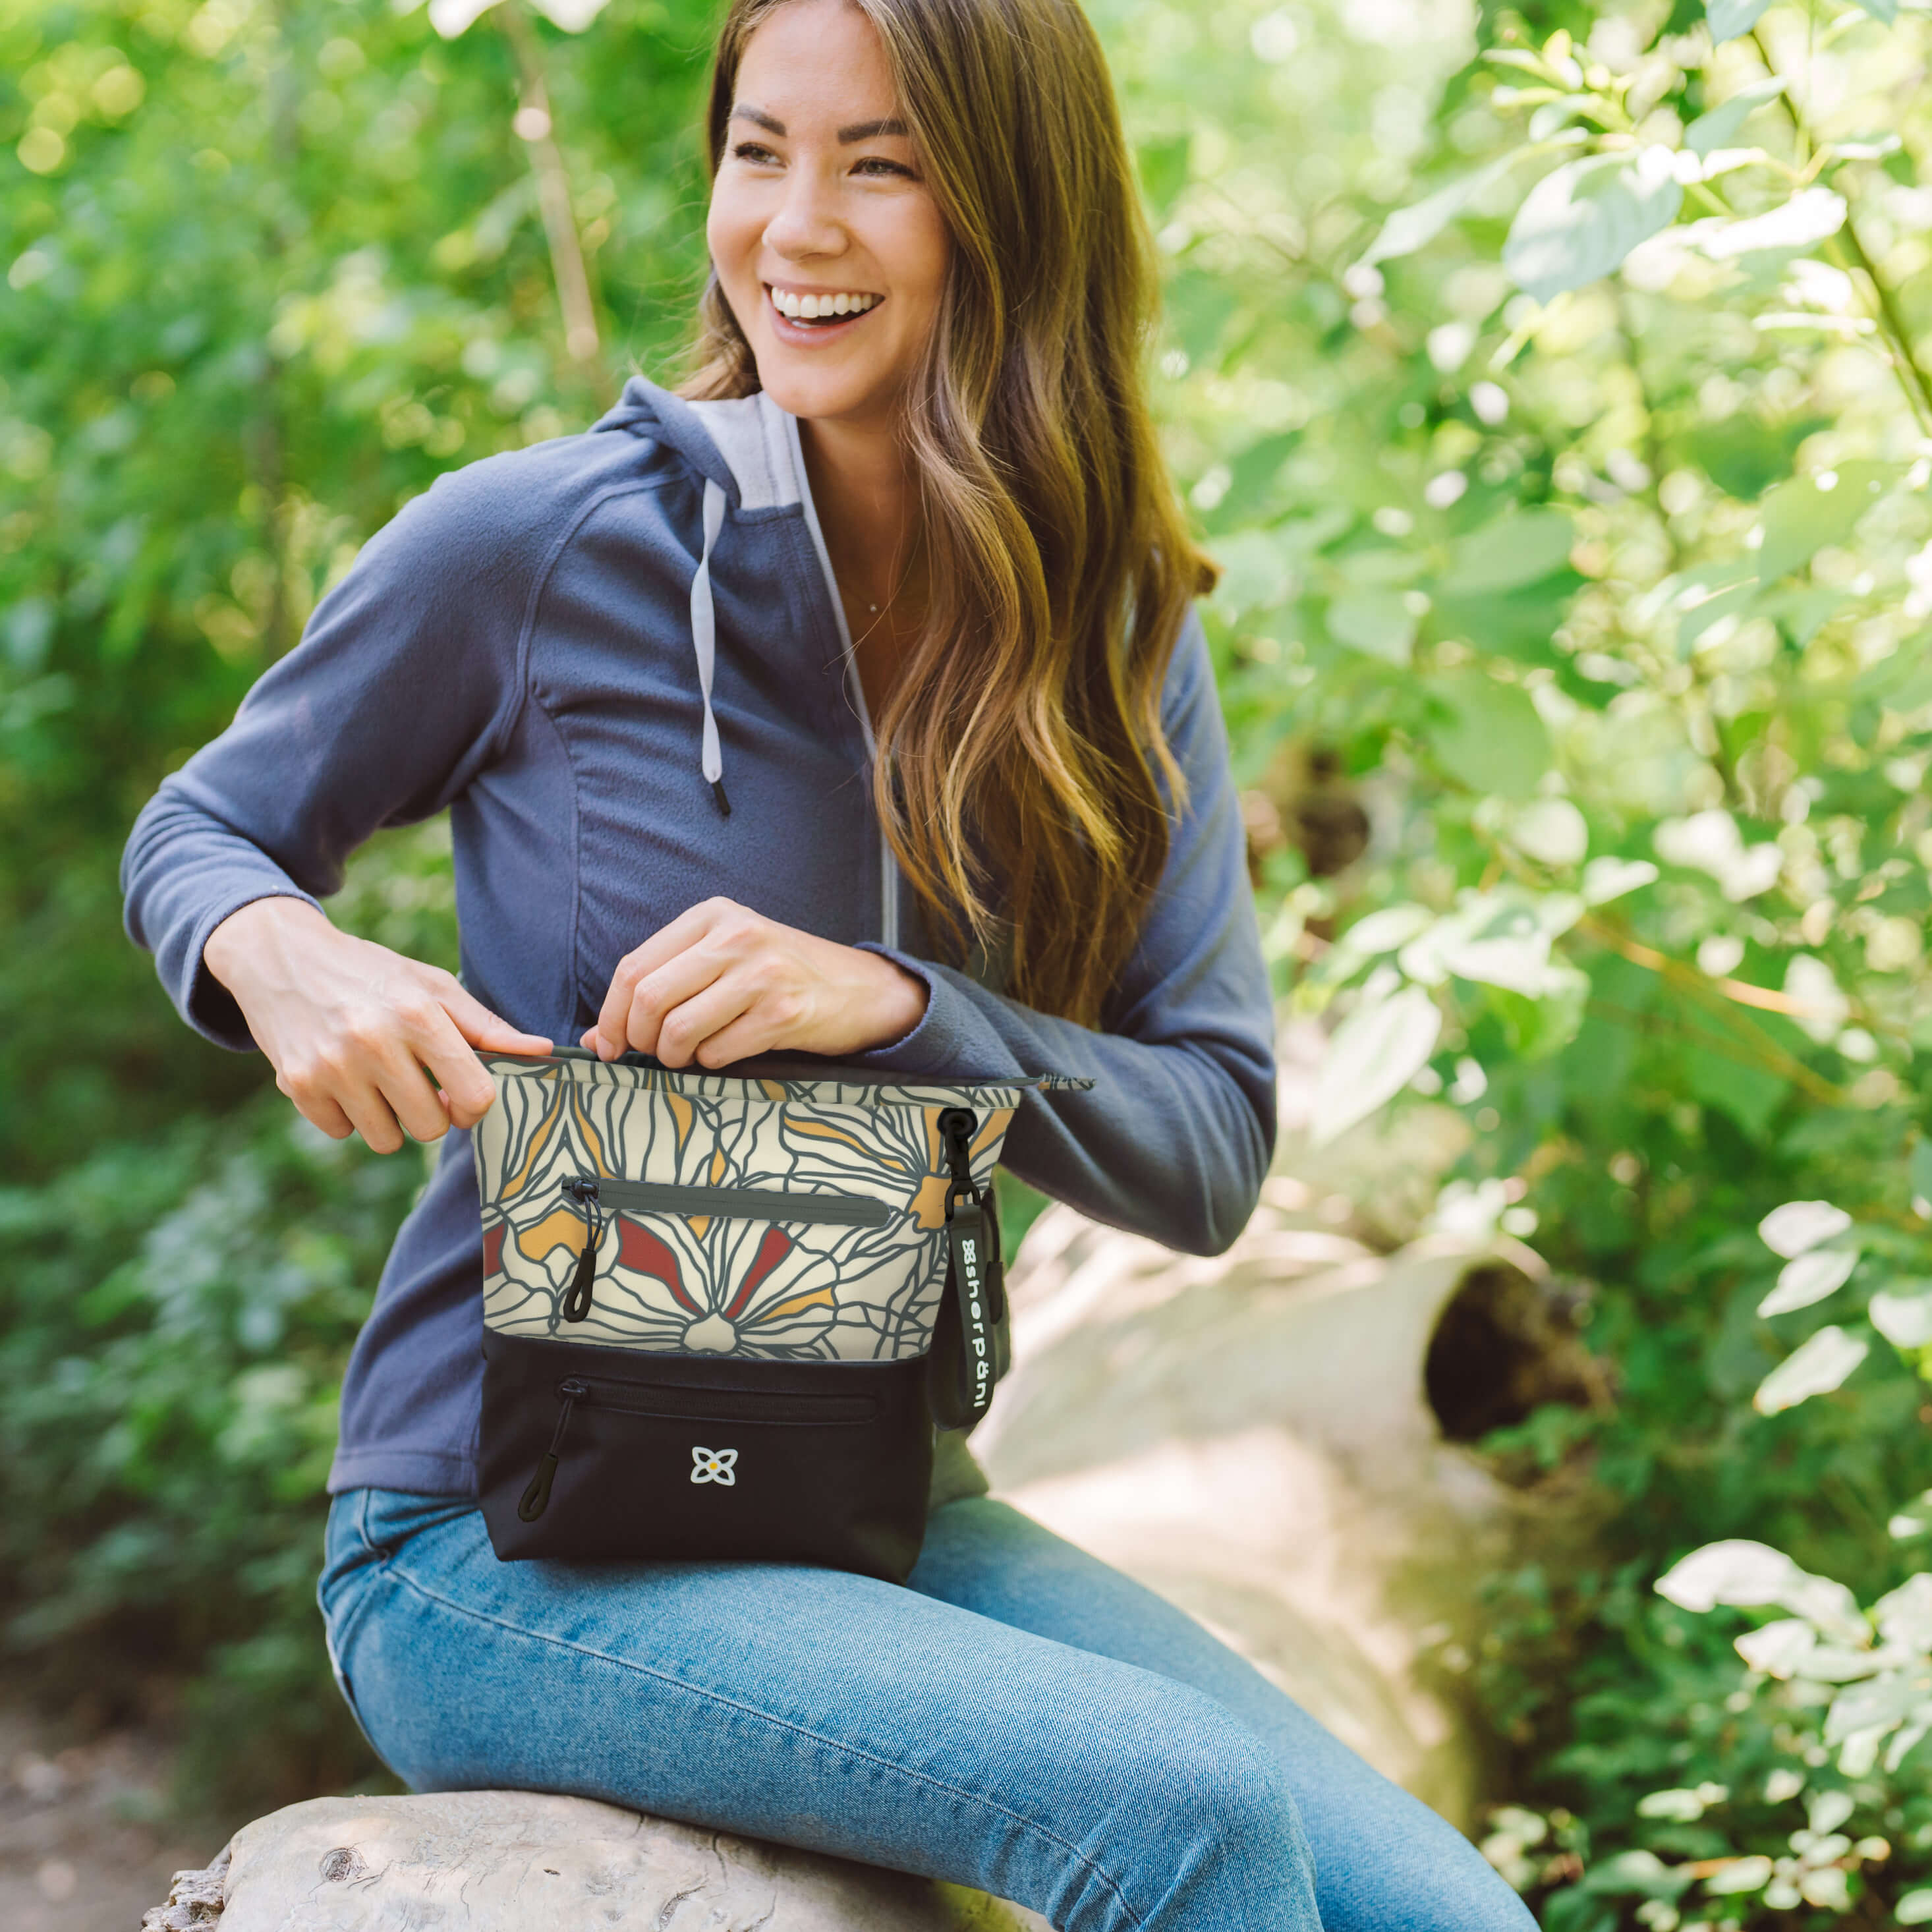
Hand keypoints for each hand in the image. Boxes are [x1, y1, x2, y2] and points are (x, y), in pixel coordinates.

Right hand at [203, 897, 553, 1152]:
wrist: (282, 957)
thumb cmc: (372, 973)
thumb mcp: (432, 986)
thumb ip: (487, 1025)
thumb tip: (543, 1050)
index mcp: (419, 1014)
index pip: (475, 1095)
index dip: (475, 1104)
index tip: (461, 1094)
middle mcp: (374, 1042)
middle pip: (431, 1126)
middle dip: (431, 1113)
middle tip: (416, 1084)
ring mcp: (332, 1067)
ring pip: (386, 1139)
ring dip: (389, 1119)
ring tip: (378, 1079)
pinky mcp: (297, 1085)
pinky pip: (342, 1132)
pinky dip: (347, 1114)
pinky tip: (341, 1077)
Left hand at [582, 897, 927, 1066]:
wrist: (857, 989)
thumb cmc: (777, 975)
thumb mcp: (721, 960)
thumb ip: (661, 986)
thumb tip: (595, 1039)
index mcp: (712, 916)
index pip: (634, 967)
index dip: (610, 1014)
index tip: (607, 1043)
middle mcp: (736, 937)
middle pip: (649, 999)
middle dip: (637, 1039)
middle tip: (650, 1052)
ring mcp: (762, 973)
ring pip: (678, 1029)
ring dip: (673, 1056)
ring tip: (688, 1054)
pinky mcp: (784, 1011)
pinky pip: (717, 1052)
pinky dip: (710, 1063)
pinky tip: (725, 1050)